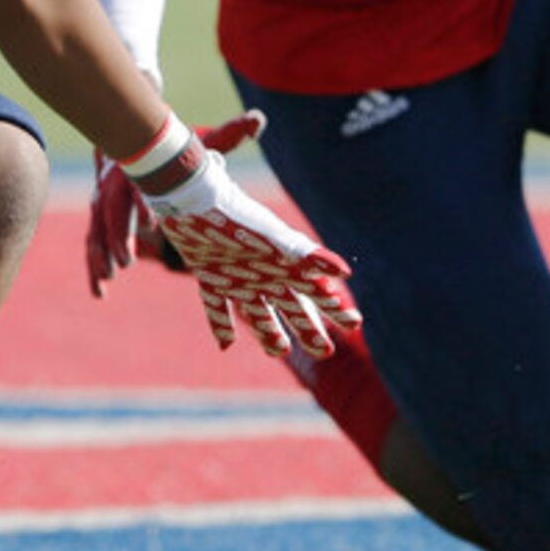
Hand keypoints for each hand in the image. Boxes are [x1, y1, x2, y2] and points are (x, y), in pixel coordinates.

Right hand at [85, 112, 252, 293]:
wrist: (137, 144)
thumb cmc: (175, 150)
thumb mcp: (200, 142)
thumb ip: (227, 135)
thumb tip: (258, 119)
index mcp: (143, 167)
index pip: (142, 185)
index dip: (147, 203)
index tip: (156, 224)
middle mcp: (118, 184)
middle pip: (114, 211)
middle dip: (119, 236)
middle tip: (128, 261)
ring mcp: (105, 204)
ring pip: (98, 231)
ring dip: (101, 255)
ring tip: (108, 279)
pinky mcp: (101, 221)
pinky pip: (95, 245)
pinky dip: (95, 268)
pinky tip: (100, 291)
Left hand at [137, 113, 361, 356]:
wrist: (194, 199)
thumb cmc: (238, 218)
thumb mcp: (276, 239)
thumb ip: (308, 256)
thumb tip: (344, 272)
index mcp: (284, 265)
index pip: (317, 292)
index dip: (335, 308)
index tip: (354, 323)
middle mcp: (266, 274)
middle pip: (292, 308)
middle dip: (309, 329)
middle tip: (324, 351)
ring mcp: (239, 277)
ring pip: (258, 313)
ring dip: (269, 333)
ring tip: (279, 351)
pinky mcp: (211, 277)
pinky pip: (218, 308)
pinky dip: (221, 325)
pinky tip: (225, 346)